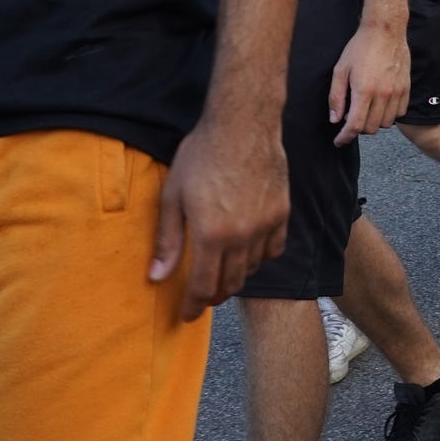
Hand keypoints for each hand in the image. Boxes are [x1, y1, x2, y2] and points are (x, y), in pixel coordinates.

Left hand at [151, 114, 289, 317]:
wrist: (242, 124)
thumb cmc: (201, 155)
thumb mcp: (173, 196)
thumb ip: (168, 240)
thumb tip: (157, 277)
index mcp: (211, 235)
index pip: (203, 287)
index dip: (193, 306)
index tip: (186, 315)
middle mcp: (241, 237)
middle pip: (230, 284)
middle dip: (213, 296)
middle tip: (202, 296)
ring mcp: (265, 226)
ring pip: (252, 269)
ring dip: (235, 277)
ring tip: (222, 272)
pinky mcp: (282, 213)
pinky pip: (274, 249)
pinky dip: (259, 257)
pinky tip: (248, 251)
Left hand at [329, 21, 408, 146]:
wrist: (385, 31)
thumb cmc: (360, 47)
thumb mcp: (340, 70)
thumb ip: (336, 97)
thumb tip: (335, 120)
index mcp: (364, 90)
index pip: (355, 126)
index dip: (345, 137)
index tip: (339, 141)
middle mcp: (382, 94)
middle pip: (370, 128)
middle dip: (358, 128)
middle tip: (351, 118)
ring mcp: (396, 92)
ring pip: (385, 123)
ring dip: (374, 122)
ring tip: (366, 110)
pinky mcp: (406, 89)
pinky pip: (399, 114)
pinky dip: (389, 115)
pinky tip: (381, 105)